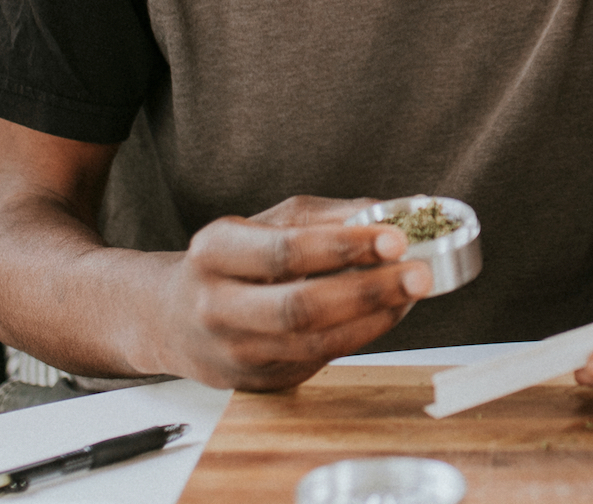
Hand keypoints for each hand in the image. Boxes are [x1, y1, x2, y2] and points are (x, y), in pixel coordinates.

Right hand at [154, 195, 433, 389]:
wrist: (174, 318)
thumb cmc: (235, 261)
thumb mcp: (269, 223)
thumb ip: (332, 217)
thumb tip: (403, 210)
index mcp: (215, 252)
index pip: (285, 251)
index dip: (344, 247)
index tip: (396, 238)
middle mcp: (216, 306)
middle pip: (299, 307)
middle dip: (368, 291)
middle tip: (418, 274)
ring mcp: (234, 352)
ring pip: (313, 344)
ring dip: (374, 318)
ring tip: (411, 293)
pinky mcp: (256, 382)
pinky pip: (318, 361)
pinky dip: (361, 336)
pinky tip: (386, 313)